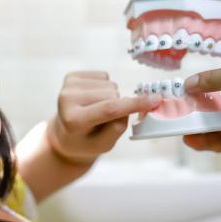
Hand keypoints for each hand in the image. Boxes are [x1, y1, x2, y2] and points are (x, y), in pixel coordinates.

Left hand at [47, 71, 162, 163]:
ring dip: (111, 98)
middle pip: (113, 95)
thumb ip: (119, 127)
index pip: (109, 109)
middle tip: (104, 120)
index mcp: (74, 121)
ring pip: (110, 84)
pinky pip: (104, 76)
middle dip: (118, 106)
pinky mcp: (70, 77)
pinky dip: (105, 88)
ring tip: (96, 110)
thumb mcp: (104, 145)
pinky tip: (93, 100)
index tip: (156, 100)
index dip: (134, 104)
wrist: (65, 135)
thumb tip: (135, 103)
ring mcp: (67, 86)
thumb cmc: (87, 142)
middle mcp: (66, 100)